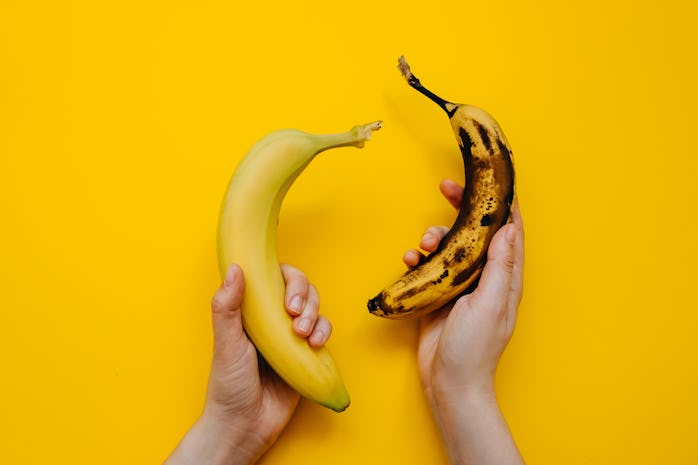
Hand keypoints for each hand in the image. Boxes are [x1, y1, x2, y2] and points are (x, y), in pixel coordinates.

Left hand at [164, 263, 331, 464]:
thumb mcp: (226, 344)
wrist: (245, 426)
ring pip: (315, 307)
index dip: (288, 278)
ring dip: (315, 314)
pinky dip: (324, 331)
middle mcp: (272, 318)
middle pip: (301, 288)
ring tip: (304, 335)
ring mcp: (291, 335)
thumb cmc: (228, 386)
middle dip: (305, 297)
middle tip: (295, 315)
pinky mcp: (307, 353)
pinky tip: (315, 344)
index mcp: (251, 310)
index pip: (275, 277)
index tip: (286, 297)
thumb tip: (234, 267)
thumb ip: (227, 307)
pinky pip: (324, 331)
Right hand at [404, 179, 524, 464]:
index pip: (508, 231)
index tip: (489, 180)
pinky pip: (427, 265)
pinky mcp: (437, 292)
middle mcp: (484, 276)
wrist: (449, 382)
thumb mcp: (489, 304)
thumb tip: (508, 228)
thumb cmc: (474, 348)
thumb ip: (499, 267)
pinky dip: (417, 258)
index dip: (500, 204)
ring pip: (448, 245)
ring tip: (423, 243)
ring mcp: (460, 284)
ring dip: (435, 237)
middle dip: (461, 208)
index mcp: (504, 277)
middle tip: (446, 188)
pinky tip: (409, 260)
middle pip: (475, 232)